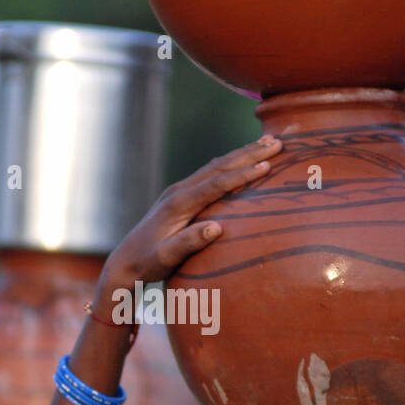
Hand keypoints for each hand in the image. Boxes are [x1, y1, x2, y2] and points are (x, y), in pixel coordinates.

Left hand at [96, 134, 281, 298]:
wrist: (126, 261)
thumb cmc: (148, 263)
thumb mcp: (166, 258)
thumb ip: (189, 243)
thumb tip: (216, 228)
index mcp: (179, 203)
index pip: (216, 184)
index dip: (242, 174)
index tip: (267, 165)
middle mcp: (179, 190)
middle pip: (219, 166)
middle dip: (250, 153)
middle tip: (278, 142)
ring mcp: (180, 190)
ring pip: (216, 166)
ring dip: (243, 153)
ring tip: (269, 142)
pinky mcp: (181, 195)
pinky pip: (211, 173)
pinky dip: (231, 163)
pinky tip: (244, 159)